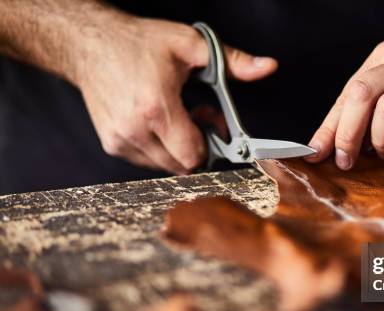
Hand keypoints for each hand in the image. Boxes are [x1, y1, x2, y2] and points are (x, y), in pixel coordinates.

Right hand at [77, 17, 276, 173]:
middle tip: (195, 116)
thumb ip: (232, 60)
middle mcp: (135, 130)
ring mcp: (120, 140)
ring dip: (177, 149)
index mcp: (156, 108)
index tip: (210, 122)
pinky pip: (147, 161)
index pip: (194, 156)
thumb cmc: (137, 43)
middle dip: (197, 147)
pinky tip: (156, 123)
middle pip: (182, 166)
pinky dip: (159, 149)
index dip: (210, 145)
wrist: (89, 43)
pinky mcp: (111, 143)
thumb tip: (267, 67)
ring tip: (173, 116)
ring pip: (165, 167)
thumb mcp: (189, 44)